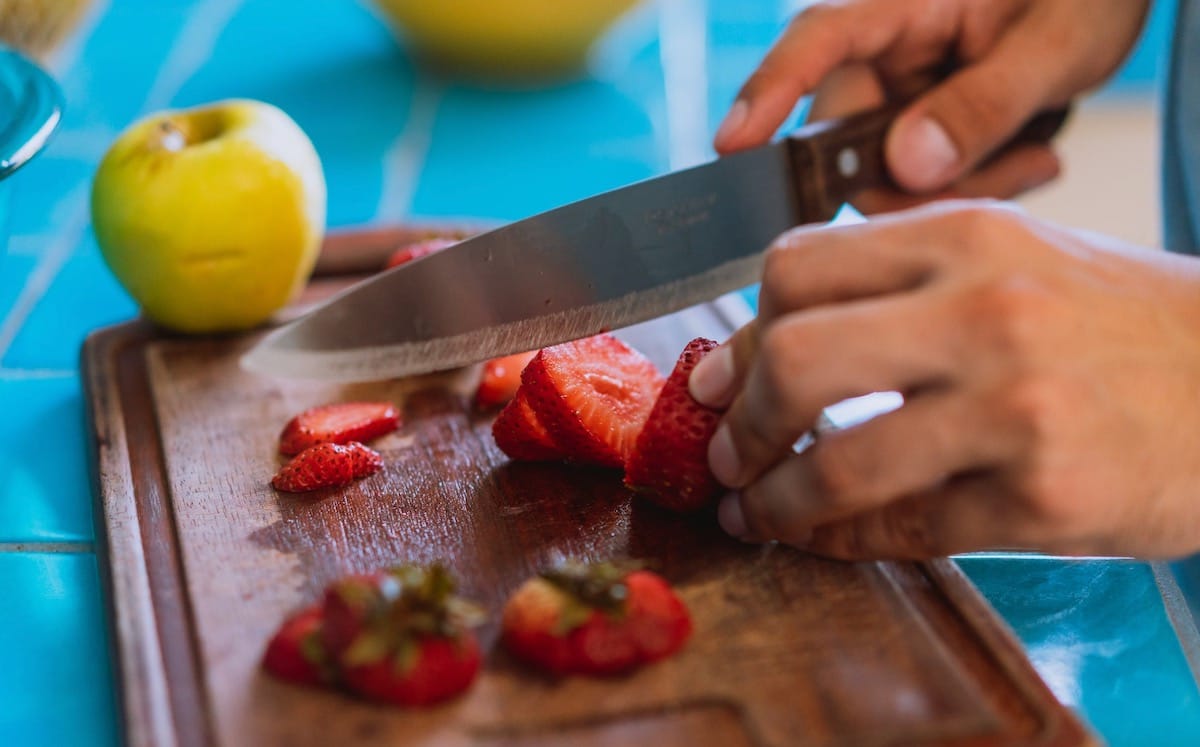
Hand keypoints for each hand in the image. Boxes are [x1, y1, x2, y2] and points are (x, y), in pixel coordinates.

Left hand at [689, 202, 1199, 559]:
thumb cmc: (1114, 323)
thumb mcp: (1010, 262)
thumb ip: (892, 290)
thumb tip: (759, 352)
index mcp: (965, 236)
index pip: (795, 268)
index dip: (742, 335)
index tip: (720, 379)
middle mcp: (987, 311)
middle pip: (796, 358)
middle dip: (742, 421)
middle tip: (729, 453)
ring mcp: (1017, 407)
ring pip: (837, 465)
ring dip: (775, 502)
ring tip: (757, 512)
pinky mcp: (1044, 496)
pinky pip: (901, 530)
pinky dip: (841, 542)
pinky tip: (824, 540)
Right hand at [715, 0, 1148, 209]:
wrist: (1108, 1)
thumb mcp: (1059, 43)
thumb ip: (985, 105)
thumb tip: (908, 166)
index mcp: (906, 0)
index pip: (820, 38)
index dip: (769, 90)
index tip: (732, 146)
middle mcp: (885, 47)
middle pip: (848, 136)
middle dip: (913, 180)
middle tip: (1006, 172)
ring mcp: (896, 89)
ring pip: (884, 174)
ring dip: (955, 187)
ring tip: (1033, 153)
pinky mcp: (912, 123)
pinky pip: (915, 181)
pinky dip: (969, 185)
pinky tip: (1027, 155)